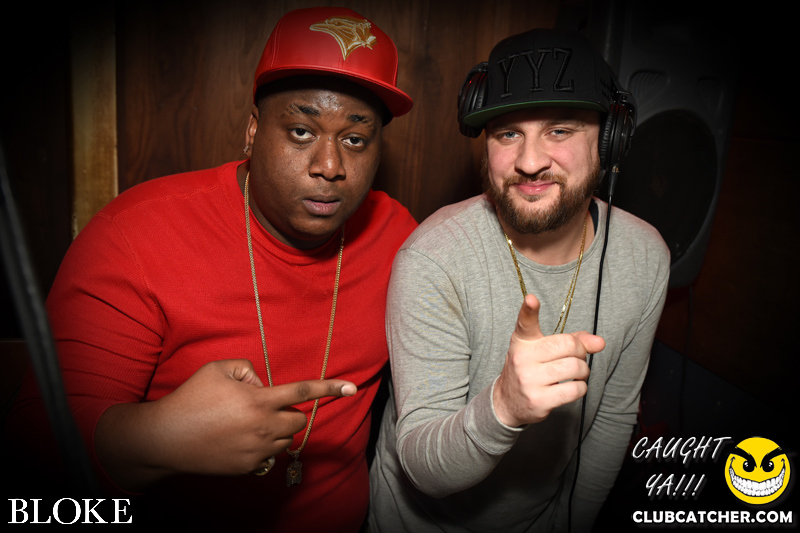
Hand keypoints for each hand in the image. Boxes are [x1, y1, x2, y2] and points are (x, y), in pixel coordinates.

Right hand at [95, 359, 355, 489]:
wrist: (165, 439)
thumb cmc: (190, 398)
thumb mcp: (218, 368)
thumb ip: (248, 368)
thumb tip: (262, 383)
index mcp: (259, 400)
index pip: (302, 391)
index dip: (329, 388)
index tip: (352, 388)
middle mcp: (263, 427)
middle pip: (298, 420)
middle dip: (289, 411)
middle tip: (262, 406)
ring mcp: (257, 451)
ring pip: (286, 439)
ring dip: (277, 429)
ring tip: (245, 423)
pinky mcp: (249, 468)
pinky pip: (269, 456)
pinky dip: (262, 446)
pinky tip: (238, 440)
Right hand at [493, 294, 604, 427]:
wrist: (508, 401)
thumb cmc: (531, 370)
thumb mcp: (542, 350)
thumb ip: (571, 341)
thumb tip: (599, 342)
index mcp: (522, 342)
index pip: (525, 323)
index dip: (529, 310)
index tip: (532, 299)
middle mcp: (523, 358)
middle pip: (568, 345)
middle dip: (581, 351)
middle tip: (577, 357)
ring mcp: (529, 380)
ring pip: (575, 367)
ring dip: (583, 371)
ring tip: (576, 374)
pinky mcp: (539, 400)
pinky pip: (575, 389)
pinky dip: (581, 388)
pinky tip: (572, 387)